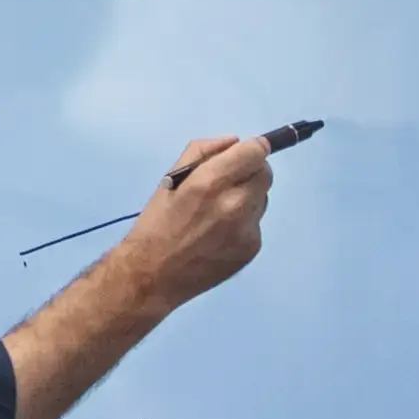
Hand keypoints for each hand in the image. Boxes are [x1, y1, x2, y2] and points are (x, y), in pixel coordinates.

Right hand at [112, 132, 272, 308]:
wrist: (153, 275)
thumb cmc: (156, 224)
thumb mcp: (170, 179)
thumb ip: (201, 152)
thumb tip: (233, 143)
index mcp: (210, 182)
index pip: (255, 152)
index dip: (252, 149)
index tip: (245, 153)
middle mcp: (235, 204)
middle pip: (266, 173)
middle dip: (251, 171)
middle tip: (229, 182)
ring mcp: (247, 229)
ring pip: (262, 198)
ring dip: (248, 196)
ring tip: (219, 212)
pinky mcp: (252, 248)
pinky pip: (256, 223)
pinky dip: (244, 222)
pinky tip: (220, 234)